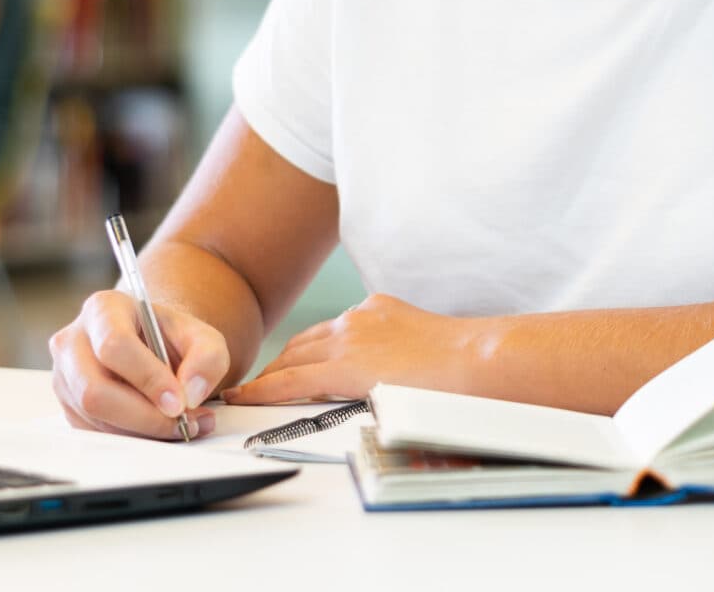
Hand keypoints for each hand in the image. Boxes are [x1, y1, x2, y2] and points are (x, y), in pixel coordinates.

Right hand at [49, 291, 227, 440]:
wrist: (152, 346)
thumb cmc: (171, 338)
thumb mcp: (201, 337)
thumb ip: (207, 358)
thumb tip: (191, 393)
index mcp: (103, 310)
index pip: (114, 346)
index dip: (147, 378)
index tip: (179, 402)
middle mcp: (73, 342)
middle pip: (95, 391)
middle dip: (144, 416)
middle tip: (184, 423)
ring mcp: (64, 377)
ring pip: (94, 417)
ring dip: (142, 431)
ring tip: (182, 426)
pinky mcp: (67, 406)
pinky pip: (94, 432)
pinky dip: (131, 437)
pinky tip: (159, 428)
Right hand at [224, 294, 480, 405]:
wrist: (475, 360)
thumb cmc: (439, 393)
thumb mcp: (381, 408)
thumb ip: (344, 403)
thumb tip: (327, 405)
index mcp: (345, 366)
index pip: (288, 381)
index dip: (259, 391)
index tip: (237, 395)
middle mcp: (349, 335)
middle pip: (294, 354)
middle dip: (271, 371)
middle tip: (256, 385)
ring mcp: (364, 316)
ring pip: (316, 334)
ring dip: (297, 351)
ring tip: (285, 366)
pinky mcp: (381, 305)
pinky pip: (345, 319)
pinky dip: (331, 334)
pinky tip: (334, 344)